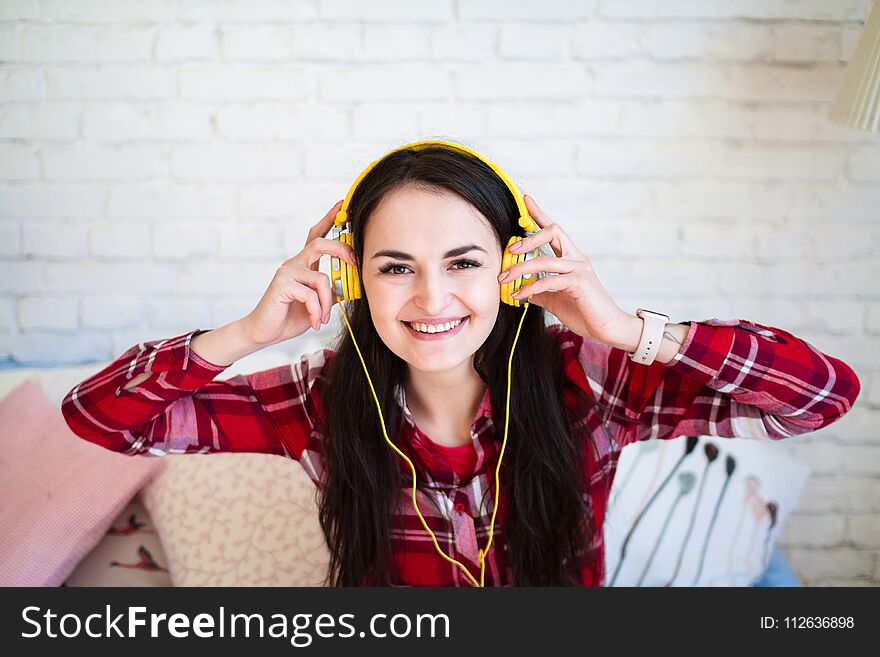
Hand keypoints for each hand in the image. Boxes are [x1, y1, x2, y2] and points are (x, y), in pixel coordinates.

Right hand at [239, 200, 357, 345]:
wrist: (265, 332)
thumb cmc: (291, 316)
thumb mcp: (320, 303)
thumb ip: (334, 291)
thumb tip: (356, 285)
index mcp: (303, 264)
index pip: (316, 236)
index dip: (329, 219)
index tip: (342, 205)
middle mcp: (294, 263)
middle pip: (319, 243)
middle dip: (341, 249)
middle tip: (355, 263)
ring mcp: (286, 271)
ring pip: (322, 279)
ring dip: (328, 303)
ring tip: (322, 318)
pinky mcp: (281, 284)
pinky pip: (311, 294)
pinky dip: (317, 311)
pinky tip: (314, 322)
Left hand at [499, 194, 630, 345]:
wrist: (607, 328)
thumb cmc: (584, 312)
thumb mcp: (555, 299)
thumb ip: (540, 291)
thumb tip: (522, 289)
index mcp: (572, 258)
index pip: (554, 231)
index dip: (539, 214)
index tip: (526, 199)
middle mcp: (577, 258)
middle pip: (553, 231)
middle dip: (528, 238)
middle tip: (510, 250)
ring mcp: (580, 269)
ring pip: (545, 260)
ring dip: (520, 269)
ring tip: (504, 279)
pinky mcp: (580, 283)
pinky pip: (549, 281)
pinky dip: (531, 287)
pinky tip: (519, 295)